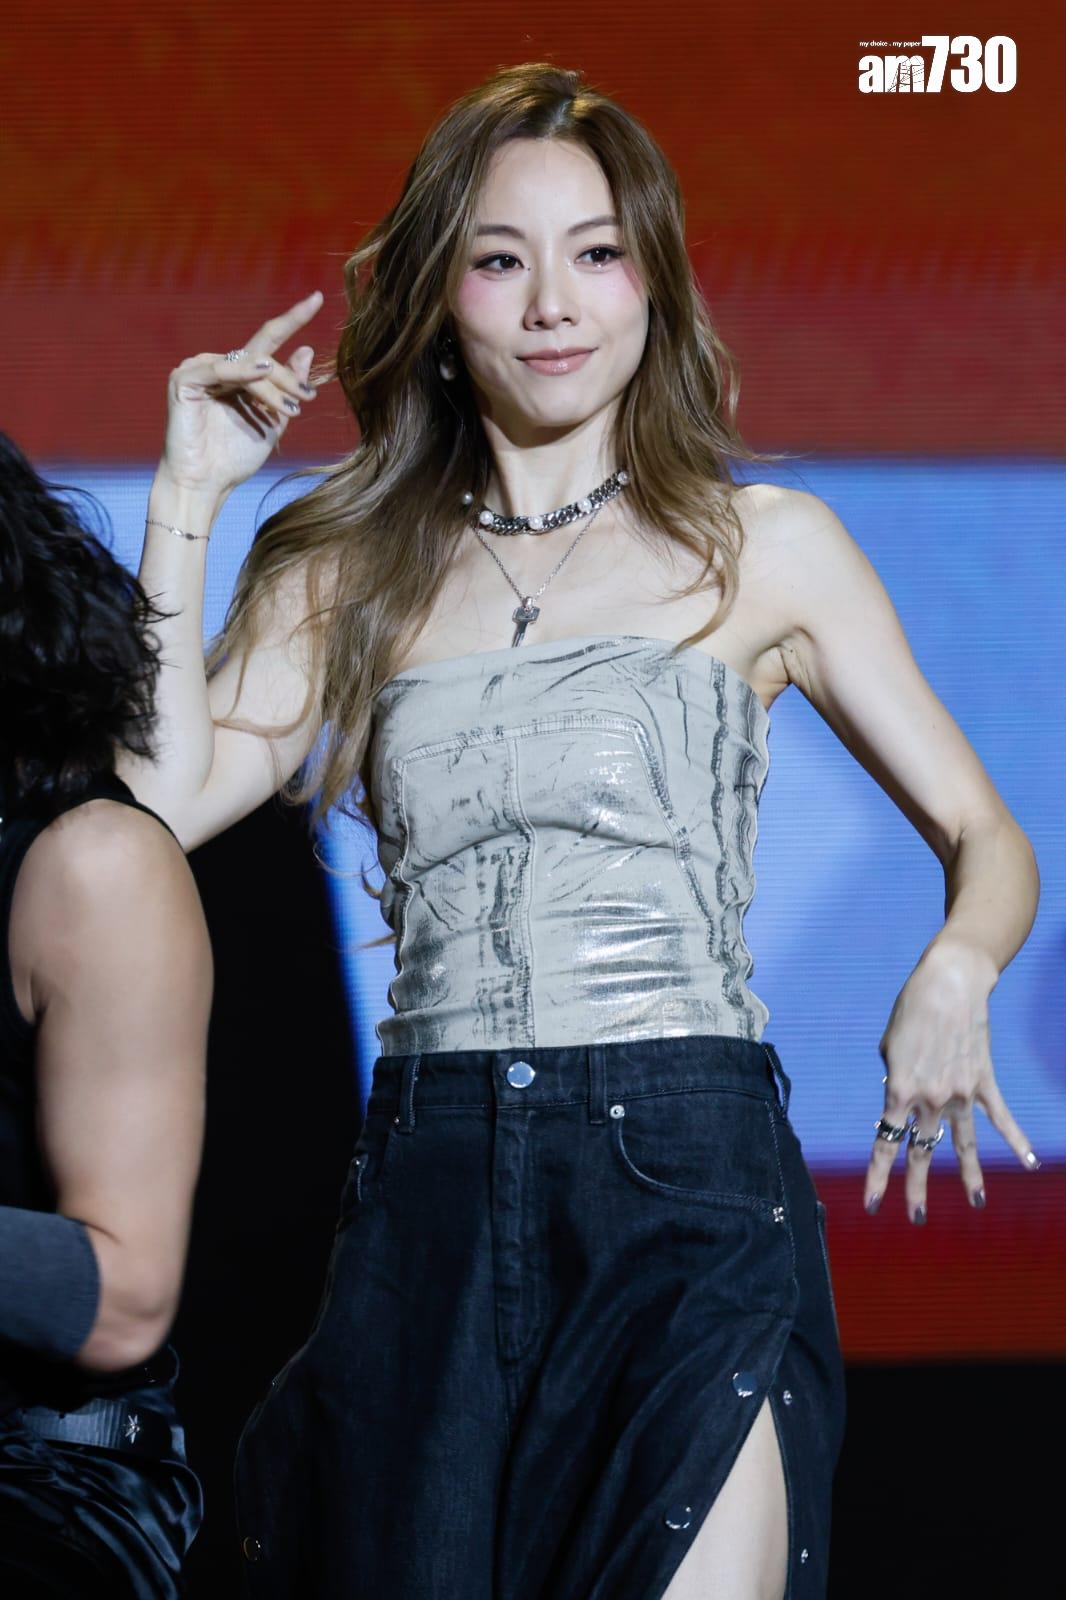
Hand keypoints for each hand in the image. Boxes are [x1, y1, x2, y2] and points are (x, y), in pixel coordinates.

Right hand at [157, 290, 324, 500]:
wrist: (206, 485)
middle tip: (307, 398)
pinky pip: (218, 369)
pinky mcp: (184, 379)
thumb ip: (288, 387)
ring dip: (272, 385)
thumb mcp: (274, 421)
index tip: (317, 297)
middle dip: (288, 376)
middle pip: (262, 355)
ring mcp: (199, 369)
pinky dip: (241, 372)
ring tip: (291, 408)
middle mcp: (219, 366)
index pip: (269, 339)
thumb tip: (306, 349)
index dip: (293, 318)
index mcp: (241, 374)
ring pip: (246, 364)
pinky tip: (261, 374)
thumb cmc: (235, 458)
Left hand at [864, 945, 1039, 1222]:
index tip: (873, 1204)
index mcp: (899, 1090)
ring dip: (968, 1176)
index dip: (879, 1176)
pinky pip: (1001, 1117)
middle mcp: (931, 1099)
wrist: (949, 985)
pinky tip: (1027, 1163)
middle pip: (922, 1151)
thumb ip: (894, 1078)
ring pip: (963, 1144)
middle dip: (916, 1187)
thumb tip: (901, 1097)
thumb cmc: (910, 1010)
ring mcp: (960, 1093)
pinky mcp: (983, 1082)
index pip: (886, 1143)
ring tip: (976, 1204)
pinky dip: (1016, 1139)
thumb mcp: (889, 1046)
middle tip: (916, 1217)